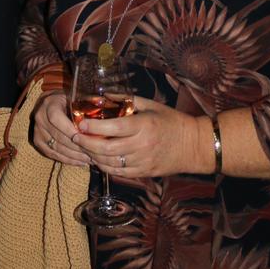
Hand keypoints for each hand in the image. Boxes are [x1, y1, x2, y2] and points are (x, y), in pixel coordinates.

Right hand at [31, 92, 90, 166]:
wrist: (49, 103)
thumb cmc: (67, 100)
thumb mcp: (74, 97)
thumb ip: (85, 104)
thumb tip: (102, 110)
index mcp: (49, 105)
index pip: (56, 119)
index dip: (70, 129)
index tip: (86, 137)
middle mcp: (40, 118)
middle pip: (59, 137)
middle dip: (77, 146)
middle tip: (95, 152)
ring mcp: (37, 131)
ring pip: (57, 148)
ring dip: (75, 155)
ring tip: (91, 158)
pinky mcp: (37, 142)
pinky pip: (53, 154)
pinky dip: (68, 160)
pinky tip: (81, 162)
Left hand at [72, 95, 201, 177]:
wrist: (194, 145)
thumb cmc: (172, 121)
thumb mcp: (150, 105)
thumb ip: (127, 100)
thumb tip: (103, 95)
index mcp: (143, 126)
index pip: (112, 128)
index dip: (93, 127)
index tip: (79, 123)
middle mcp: (141, 145)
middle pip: (106, 149)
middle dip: (86, 143)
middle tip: (75, 136)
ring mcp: (142, 162)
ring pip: (109, 163)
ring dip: (92, 156)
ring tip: (83, 146)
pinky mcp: (143, 173)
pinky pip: (118, 172)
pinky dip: (104, 166)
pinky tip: (97, 158)